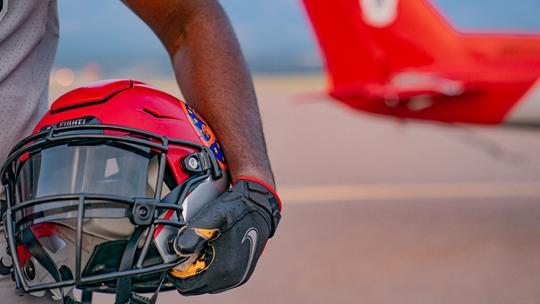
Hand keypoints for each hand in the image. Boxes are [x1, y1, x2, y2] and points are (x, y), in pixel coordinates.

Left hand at [168, 177, 281, 294]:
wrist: (260, 206)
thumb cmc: (237, 208)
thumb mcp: (214, 213)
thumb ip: (195, 231)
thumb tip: (178, 248)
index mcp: (225, 267)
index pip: (187, 283)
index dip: (177, 269)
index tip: (176, 252)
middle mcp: (232, 277)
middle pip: (195, 285)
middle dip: (187, 269)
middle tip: (188, 247)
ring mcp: (237, 278)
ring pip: (204, 283)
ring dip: (198, 269)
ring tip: (200, 247)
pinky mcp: (240, 275)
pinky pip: (215, 280)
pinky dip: (208, 268)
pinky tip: (210, 251)